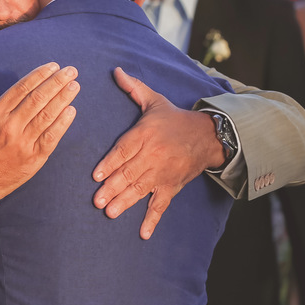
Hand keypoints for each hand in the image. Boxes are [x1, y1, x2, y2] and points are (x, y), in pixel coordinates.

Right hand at [0, 63, 78, 218]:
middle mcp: (10, 126)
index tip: (52, 66)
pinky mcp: (33, 159)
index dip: (39, 75)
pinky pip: (51, 137)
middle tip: (71, 70)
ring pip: (48, 115)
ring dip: (63, 98)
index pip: (22, 89)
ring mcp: (23, 143)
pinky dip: (63, 123)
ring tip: (74, 85)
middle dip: (57, 82)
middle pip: (38, 98)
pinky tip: (71, 110)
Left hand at [92, 67, 223, 238]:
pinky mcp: (172, 187)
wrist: (208, 136)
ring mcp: (163, 173)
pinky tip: (143, 234)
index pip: (124, 150)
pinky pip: (161, 205)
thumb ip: (133, 88)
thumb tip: (116, 70)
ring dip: (126, 202)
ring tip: (110, 213)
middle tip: (97, 201)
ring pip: (142, 189)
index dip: (110, 163)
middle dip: (113, 187)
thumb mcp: (154, 101)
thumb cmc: (174, 119)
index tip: (96, 175)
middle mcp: (153, 155)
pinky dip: (152, 220)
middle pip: (130, 173)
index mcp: (145, 135)